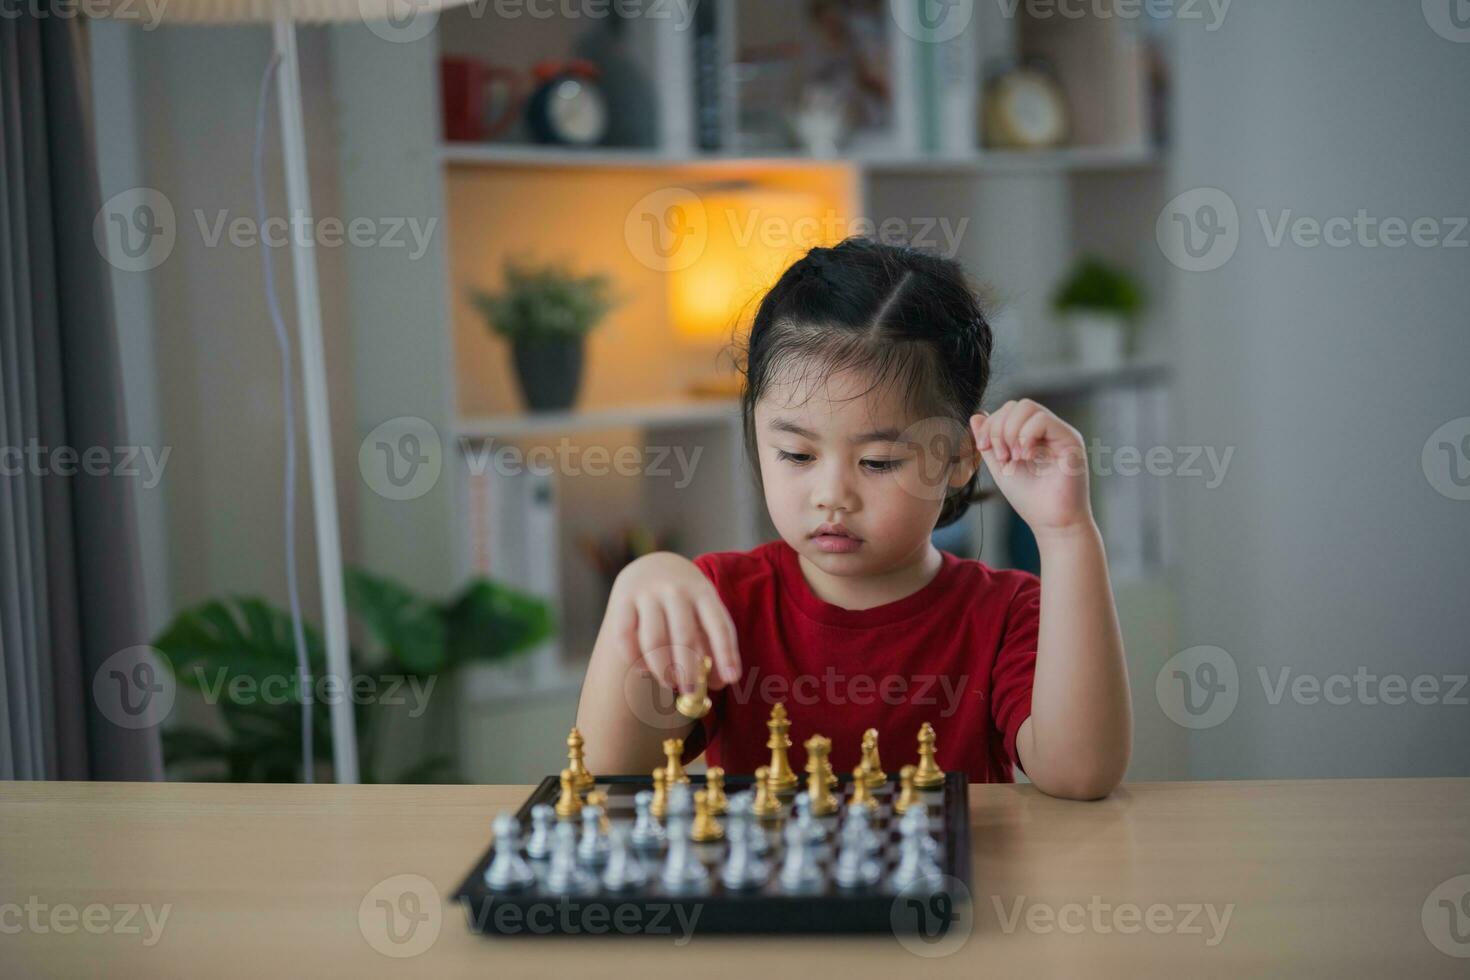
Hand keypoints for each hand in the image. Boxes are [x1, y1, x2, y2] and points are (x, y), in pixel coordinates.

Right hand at [603, 552, 740, 691]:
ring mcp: (648, 593)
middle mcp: (676, 590)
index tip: (730, 680)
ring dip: (663, 670)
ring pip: (654, 640)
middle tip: (692, 693)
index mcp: (703, 592)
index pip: (718, 625)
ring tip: (670, 684)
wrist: (653, 566)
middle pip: (684, 637)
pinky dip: (635, 659)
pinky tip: (645, 670)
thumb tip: (719, 683)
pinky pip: (625, 636)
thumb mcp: (705, 610)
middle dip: (689, 671)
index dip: (726, 654)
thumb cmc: (686, 601)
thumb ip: (714, 644)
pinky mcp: (623, 600)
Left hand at [972, 400, 1093, 538]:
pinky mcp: (1070, 439)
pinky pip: (1043, 420)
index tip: (983, 448)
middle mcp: (1047, 430)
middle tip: (1001, 456)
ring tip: (1013, 458)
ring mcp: (1059, 432)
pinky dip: (1026, 436)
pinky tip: (1025, 457)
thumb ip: (989, 442)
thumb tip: (976, 416)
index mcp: (1031, 434)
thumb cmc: (1030, 499)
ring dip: (1010, 432)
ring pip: (1027, 407)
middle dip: (999, 428)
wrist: (1052, 522)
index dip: (990, 424)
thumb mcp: (1000, 467)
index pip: (1008, 410)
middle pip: (1016, 405)